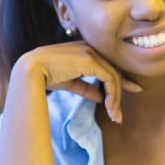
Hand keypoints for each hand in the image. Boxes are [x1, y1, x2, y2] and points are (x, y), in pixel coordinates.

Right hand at [12, 41, 141, 123]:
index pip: (109, 65)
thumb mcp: (70, 82)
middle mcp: (90, 48)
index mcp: (85, 50)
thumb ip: (86, 88)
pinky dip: (112, 95)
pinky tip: (109, 108)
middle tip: (119, 115)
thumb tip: (101, 98)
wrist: (31, 71)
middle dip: (120, 94)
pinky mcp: (90, 60)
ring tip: (114, 116)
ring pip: (113, 77)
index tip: (132, 91)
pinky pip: (109, 78)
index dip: (121, 80)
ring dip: (115, 99)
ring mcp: (91, 52)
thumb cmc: (45, 75)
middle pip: (114, 71)